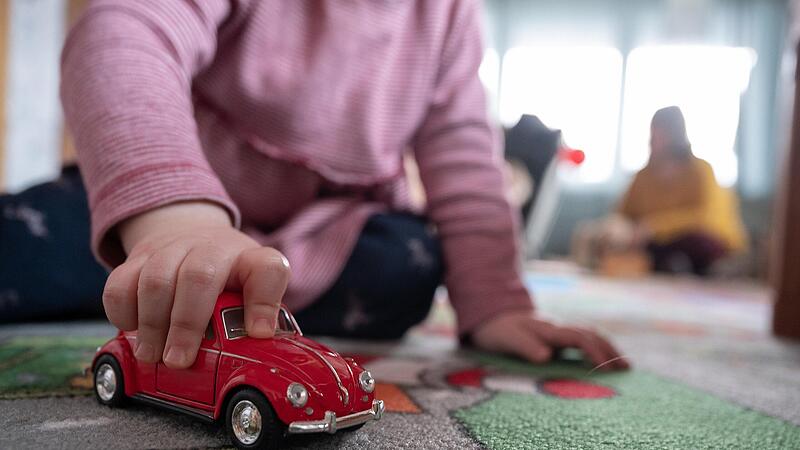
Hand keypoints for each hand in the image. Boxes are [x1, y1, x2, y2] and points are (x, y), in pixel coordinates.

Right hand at [102, 202, 289, 368]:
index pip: (268, 269)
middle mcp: (214, 248)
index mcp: (251, 259)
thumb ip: (259, 315)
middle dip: (186, 324)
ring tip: (152, 355)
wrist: (195, 235)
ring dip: (151, 325)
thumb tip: (257, 341)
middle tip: (179, 360)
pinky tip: (133, 330)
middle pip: (199, 277)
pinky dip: (123, 312)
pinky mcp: (139, 256)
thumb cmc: (229, 276)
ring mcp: (174, 248)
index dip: (264, 302)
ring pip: (155, 280)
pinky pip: (120, 283)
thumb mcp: (253, 291)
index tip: (258, 333)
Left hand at [471, 311, 629, 370]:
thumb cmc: (499, 331)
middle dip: (609, 350)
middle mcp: (558, 328)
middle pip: (591, 334)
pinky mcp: (558, 338)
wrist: (491, 317)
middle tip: (627, 367)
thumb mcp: (507, 339)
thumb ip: (525, 347)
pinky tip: (605, 362)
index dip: (593, 351)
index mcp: (549, 329)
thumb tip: (546, 357)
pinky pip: (584, 342)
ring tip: (624, 365)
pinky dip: (598, 350)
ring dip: (608, 348)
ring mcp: (559, 332)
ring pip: (590, 336)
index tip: (604, 367)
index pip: (578, 337)